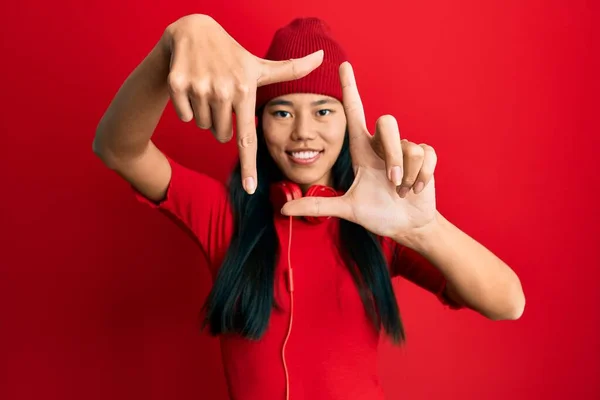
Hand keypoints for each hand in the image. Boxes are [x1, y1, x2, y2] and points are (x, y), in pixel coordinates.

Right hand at [161, 14, 323, 193]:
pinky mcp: (177, 84)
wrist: (194, 30)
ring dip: (206, 114)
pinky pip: (185, 116)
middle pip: (221, 135)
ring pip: (202, 126)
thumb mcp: (260, 65)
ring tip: (209, 89)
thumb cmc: (233, 54)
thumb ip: (292, 69)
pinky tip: (193, 86)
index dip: (249, 166)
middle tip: (223, 98)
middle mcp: (222, 91)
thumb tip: (321, 56)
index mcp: (245, 91)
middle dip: (222, 123)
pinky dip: (188, 107)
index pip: (247, 138)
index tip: (251, 189)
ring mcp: (199, 87)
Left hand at [281, 62, 438, 240]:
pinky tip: (416, 189)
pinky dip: (422, 176)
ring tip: (402, 191)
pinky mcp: (425, 158)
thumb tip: (283, 208)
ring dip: (408, 175)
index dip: (349, 88)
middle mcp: (382, 145)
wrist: (406, 226)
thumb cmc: (377, 213)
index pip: (354, 111)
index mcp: (362, 149)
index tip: (342, 66)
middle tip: (393, 184)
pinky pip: (426, 155)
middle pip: (387, 121)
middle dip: (393, 155)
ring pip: (409, 146)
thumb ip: (317, 204)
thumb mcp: (346, 208)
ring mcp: (405, 150)